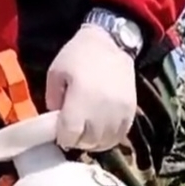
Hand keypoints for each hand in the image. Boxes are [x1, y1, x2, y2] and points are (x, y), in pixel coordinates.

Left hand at [44, 24, 137, 152]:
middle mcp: (102, 110)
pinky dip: (108, 138)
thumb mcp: (55, 72)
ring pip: (105, 142)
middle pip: (88, 141)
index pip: (70, 134)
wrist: (110, 43)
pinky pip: (120, 136)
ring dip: (93, 142)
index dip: (62, 136)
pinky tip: (100, 131)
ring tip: (85, 132)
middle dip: (77, 140)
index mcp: (81, 99)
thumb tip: (56, 119)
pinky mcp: (131, 111)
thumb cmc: (78, 55)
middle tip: (71, 132)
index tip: (59, 132)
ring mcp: (119, 112)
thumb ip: (52, 99)